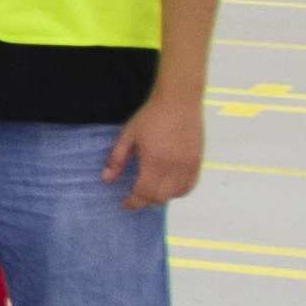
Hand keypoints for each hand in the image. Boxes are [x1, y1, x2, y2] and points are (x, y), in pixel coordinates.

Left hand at [104, 87, 205, 210]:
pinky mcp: (198, 161)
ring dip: (163, 197)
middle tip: (136, 198)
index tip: (125, 204)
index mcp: (154, 162)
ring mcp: (189, 165)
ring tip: (152, 192)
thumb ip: (117, 159)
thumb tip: (106, 180)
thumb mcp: (128, 136)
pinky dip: (180, 191)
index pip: (144, 193)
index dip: (134, 202)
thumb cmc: (151, 116)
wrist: (179, 101)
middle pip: (161, 197)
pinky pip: (191, 185)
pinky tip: (170, 187)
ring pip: (177, 194)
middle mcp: (174, 168)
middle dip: (146, 201)